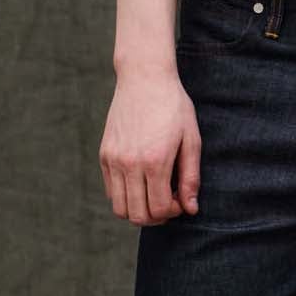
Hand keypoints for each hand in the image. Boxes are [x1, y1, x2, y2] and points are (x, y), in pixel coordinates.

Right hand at [99, 66, 201, 223]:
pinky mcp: (104, 154)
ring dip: (138, 210)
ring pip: (120, 208)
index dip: (172, 212)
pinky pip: (111, 190)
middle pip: (137, 215)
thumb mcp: (191, 139)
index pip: (158, 209)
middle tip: (168, 202)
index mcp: (155, 160)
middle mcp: (130, 164)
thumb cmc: (173, 106)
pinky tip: (141, 181)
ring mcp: (113, 159)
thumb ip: (190, 177)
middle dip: (156, 217)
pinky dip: (125, 195)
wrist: (144, 78)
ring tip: (154, 194)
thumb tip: (190, 209)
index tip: (180, 200)